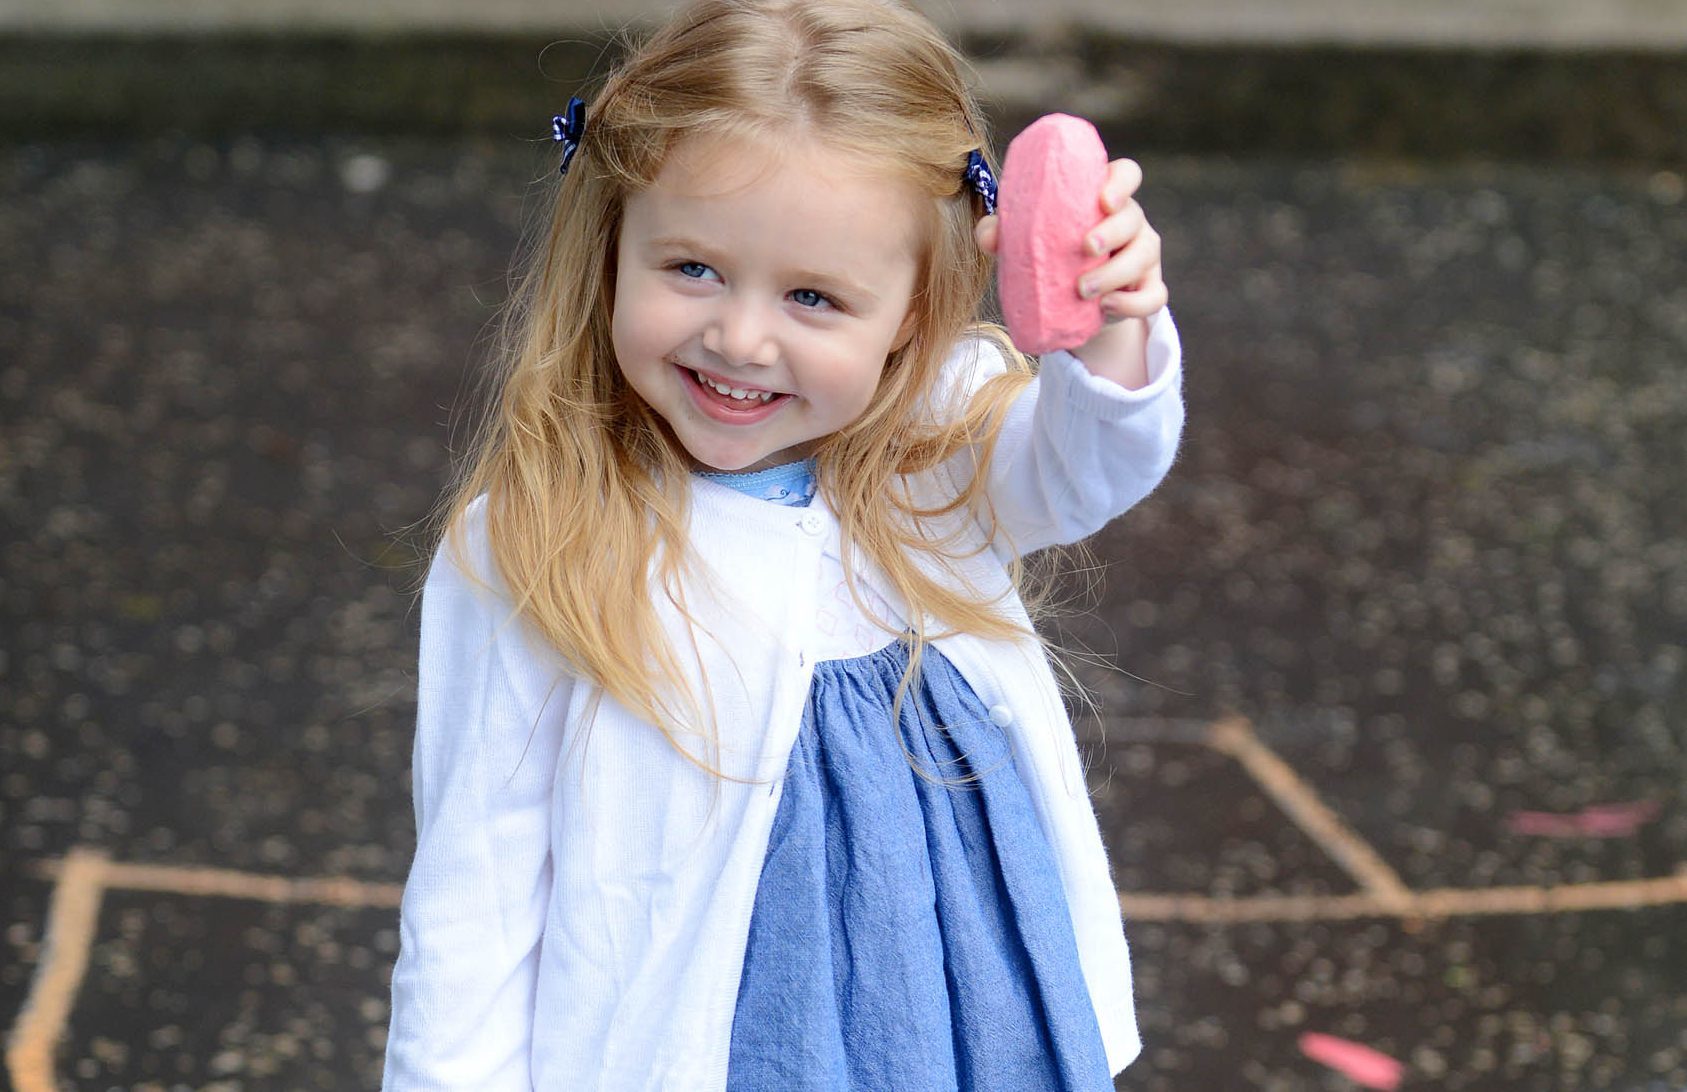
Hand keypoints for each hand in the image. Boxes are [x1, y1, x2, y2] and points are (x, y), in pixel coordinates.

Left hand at [972, 157, 1167, 320]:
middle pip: (1133, 216)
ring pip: (1144, 256)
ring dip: (1115, 273)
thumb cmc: (1050, 255)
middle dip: (1112, 231)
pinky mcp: (1148, 288)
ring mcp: (1144, 254)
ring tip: (1083, 290)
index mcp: (1105, 198)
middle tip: (1086, 248)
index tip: (1103, 199)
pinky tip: (1107, 307)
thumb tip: (988, 235)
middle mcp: (1131, 221)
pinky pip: (1155, 296)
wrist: (1072, 304)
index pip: (1127, 174)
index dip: (1121, 182)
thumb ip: (1004, 233)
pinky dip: (1133, 304)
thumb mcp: (1027, 242)